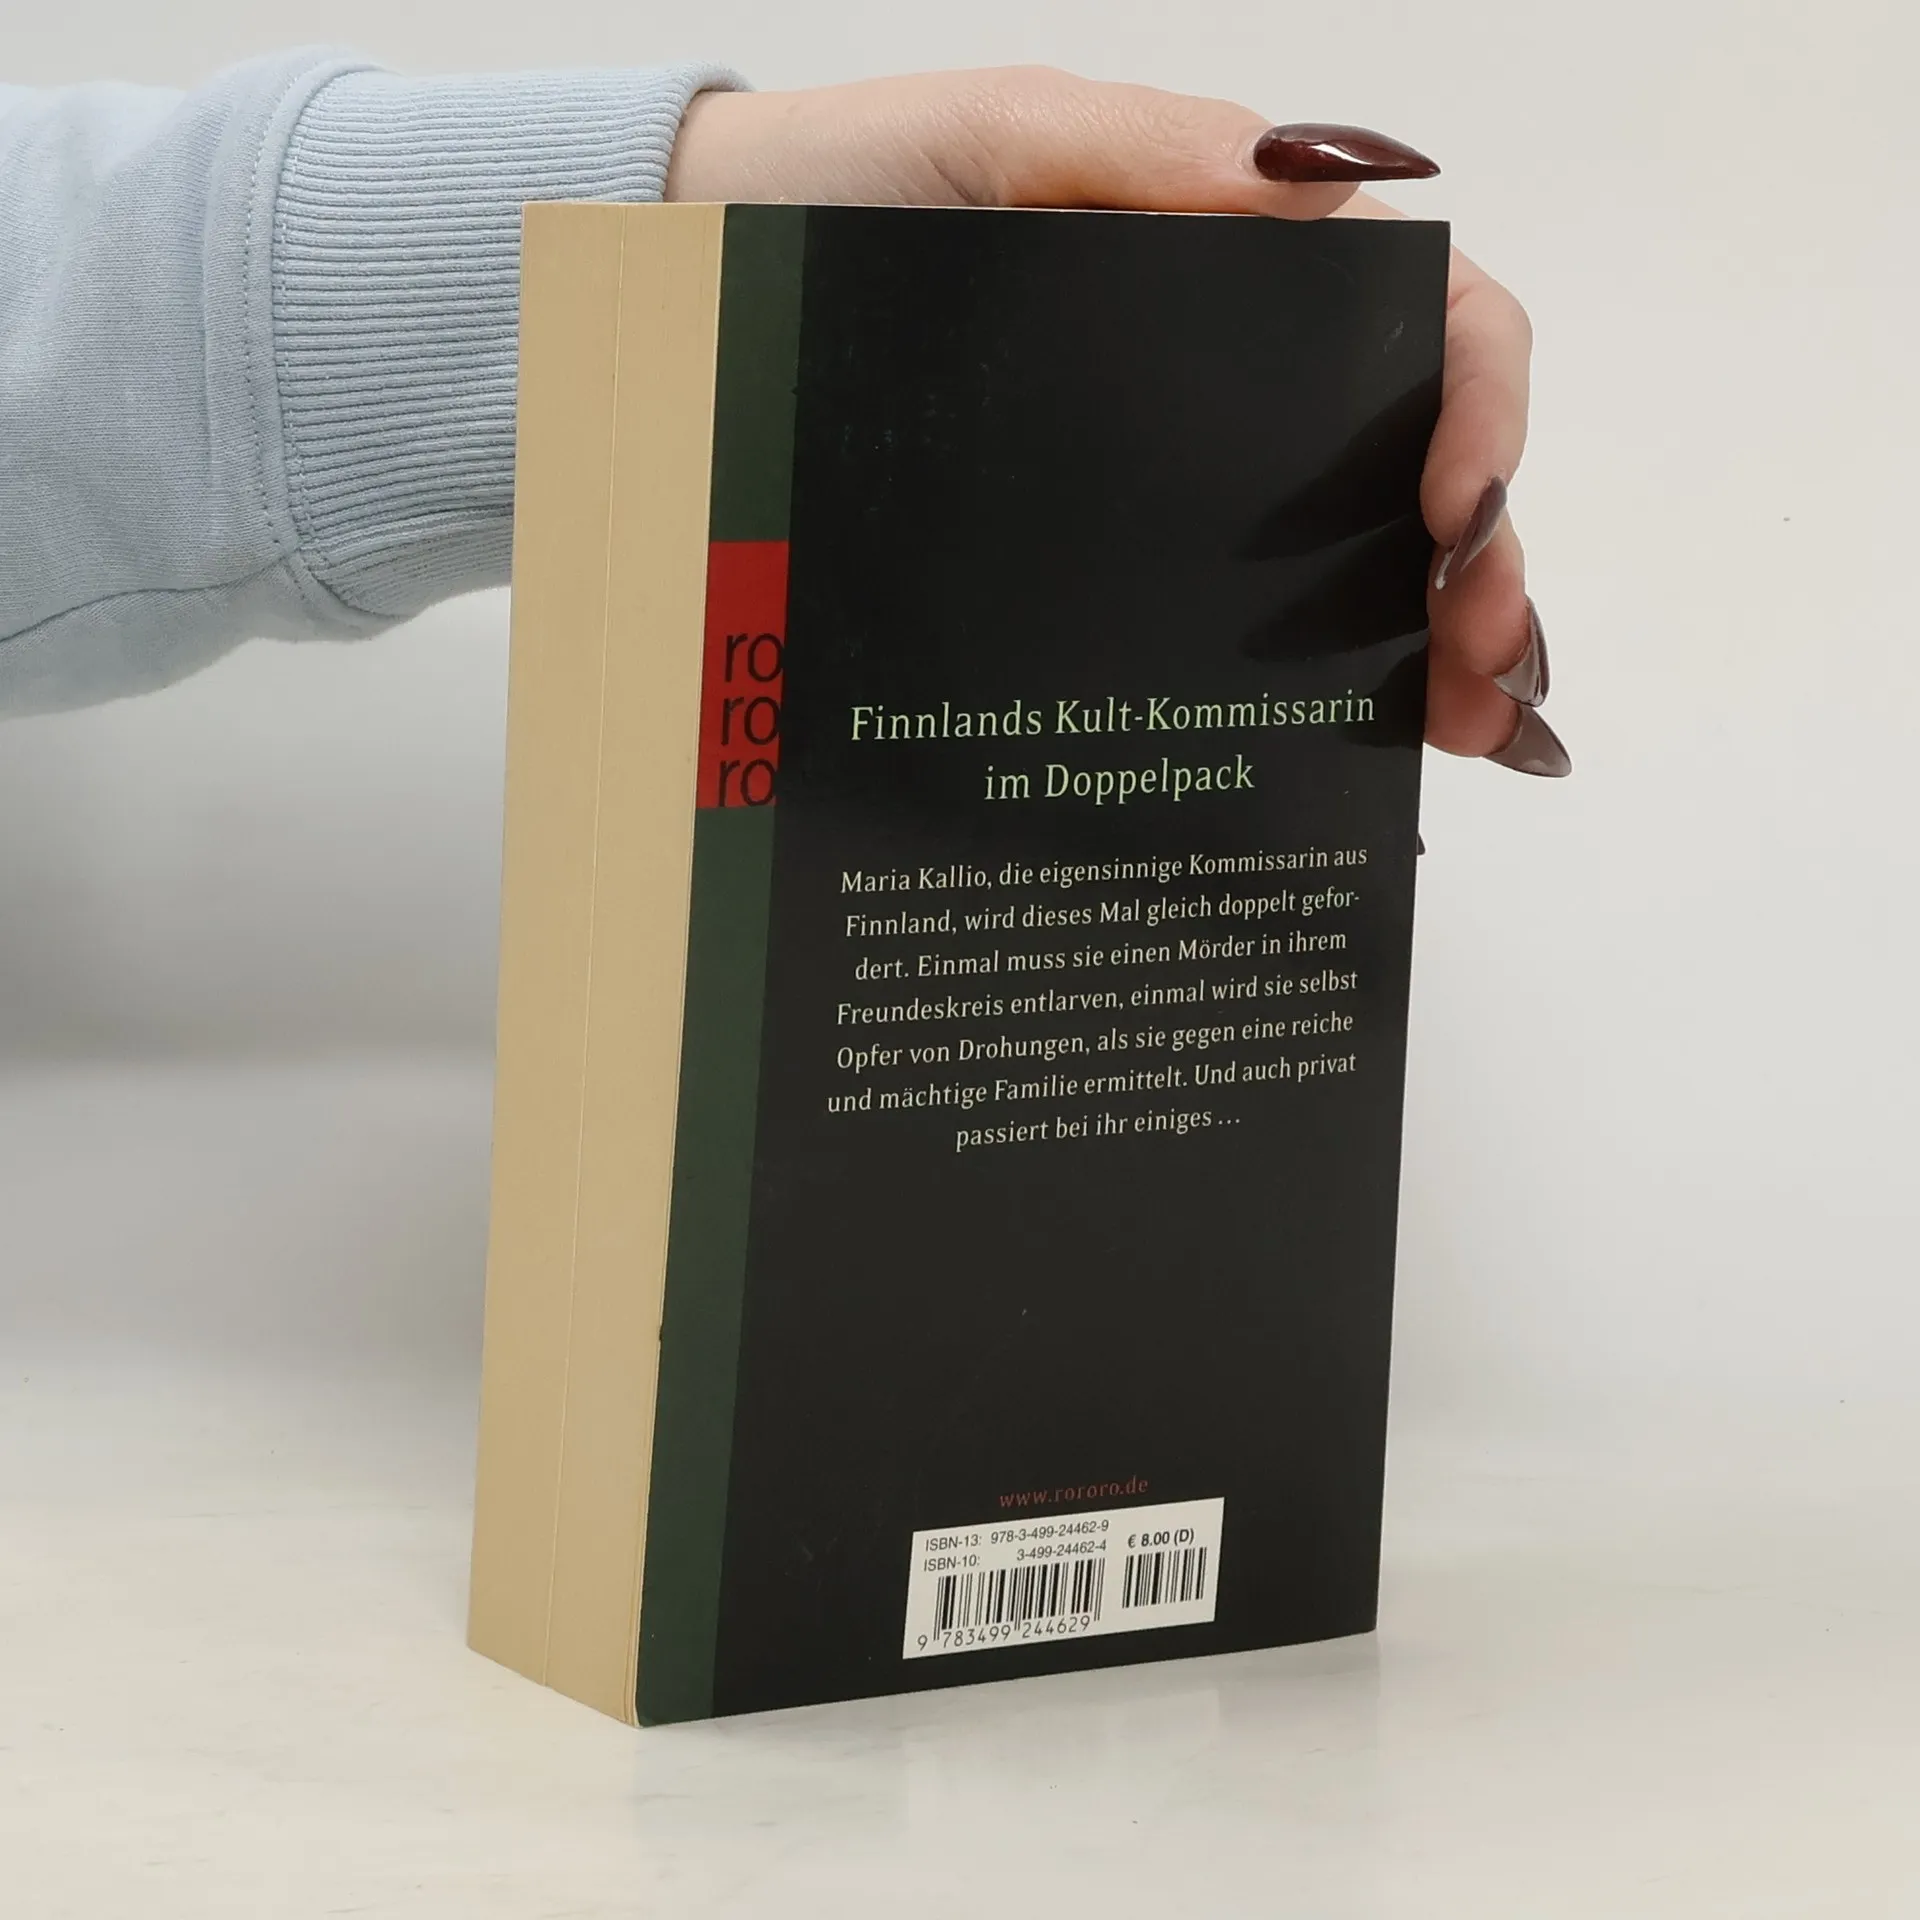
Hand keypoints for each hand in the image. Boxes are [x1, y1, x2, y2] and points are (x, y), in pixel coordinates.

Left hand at [669, 68, 1564, 775]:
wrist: (716, 287)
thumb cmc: (851, 194)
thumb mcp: (994, 143)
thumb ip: (1145, 151)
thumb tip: (1322, 188)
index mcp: (1247, 271)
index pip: (1429, 325)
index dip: (1479, 413)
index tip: (1455, 515)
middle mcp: (1242, 388)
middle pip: (1422, 470)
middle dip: (1485, 570)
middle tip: (1486, 671)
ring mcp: (1191, 487)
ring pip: (1360, 568)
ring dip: (1439, 649)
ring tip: (1468, 731)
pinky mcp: (1125, 566)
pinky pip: (1254, 633)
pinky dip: (1337, 693)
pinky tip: (1374, 757)